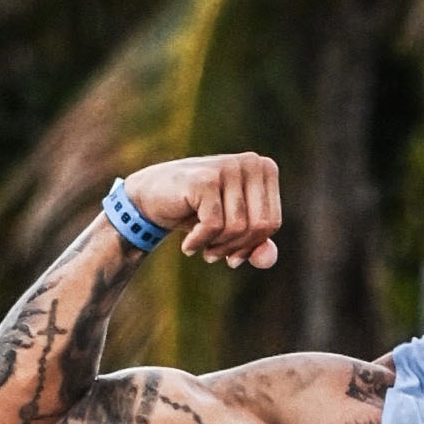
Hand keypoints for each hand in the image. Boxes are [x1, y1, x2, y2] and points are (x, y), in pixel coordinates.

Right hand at [123, 153, 281, 266]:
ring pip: (237, 227)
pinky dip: (200, 242)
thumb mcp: (232, 231)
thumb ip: (257, 246)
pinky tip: (188, 245)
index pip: (272, 222)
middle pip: (259, 226)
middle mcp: (250, 162)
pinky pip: (214, 225)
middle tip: (214, 255)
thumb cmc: (197, 212)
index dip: (253, 245)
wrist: (152, 197)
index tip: (233, 253)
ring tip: (203, 248)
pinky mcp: (205, 180)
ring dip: (217, 247)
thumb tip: (268, 260)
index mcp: (264, 168)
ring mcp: (227, 167)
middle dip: (236, 248)